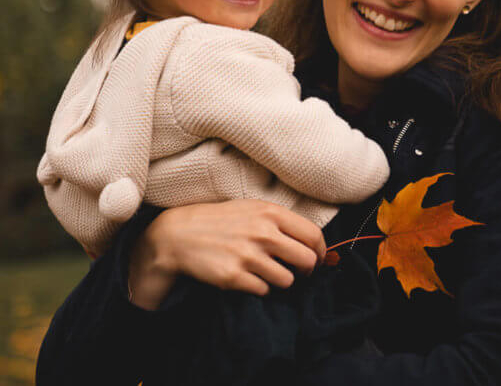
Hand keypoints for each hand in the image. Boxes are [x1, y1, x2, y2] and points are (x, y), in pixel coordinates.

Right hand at [128, 200, 325, 308]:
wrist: (179, 235)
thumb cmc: (220, 220)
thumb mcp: (252, 208)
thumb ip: (281, 221)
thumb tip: (311, 242)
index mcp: (271, 213)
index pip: (314, 236)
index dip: (321, 252)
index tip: (318, 260)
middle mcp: (263, 233)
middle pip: (307, 261)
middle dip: (306, 271)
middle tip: (298, 273)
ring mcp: (249, 256)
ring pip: (288, 280)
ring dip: (280, 280)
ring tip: (266, 272)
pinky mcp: (235, 277)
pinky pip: (264, 291)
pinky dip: (260, 288)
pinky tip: (248, 278)